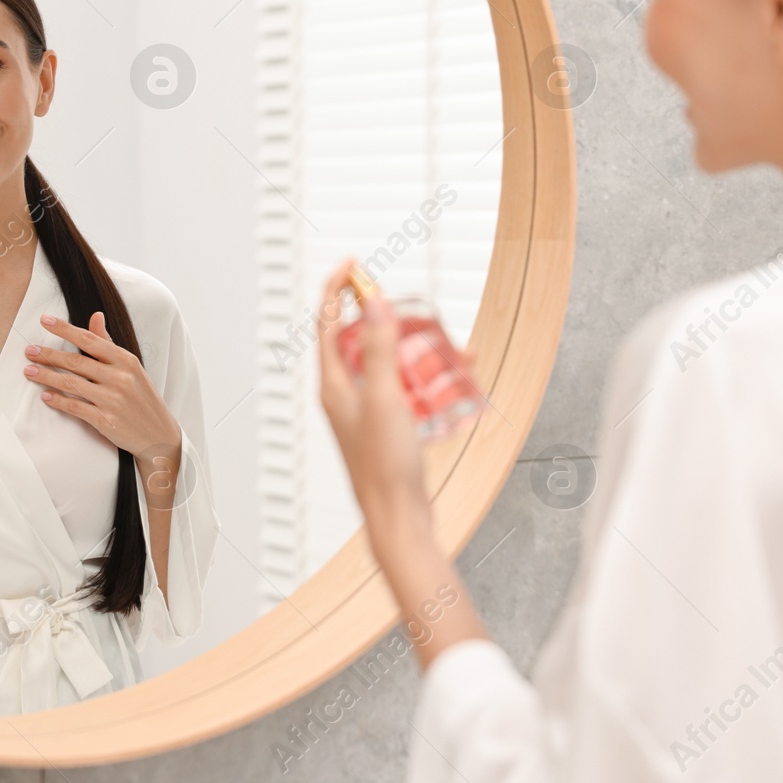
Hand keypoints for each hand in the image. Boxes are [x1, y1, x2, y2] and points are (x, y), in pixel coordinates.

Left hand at [27, 311, 181, 467]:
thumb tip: (95, 316)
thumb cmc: (142, 397)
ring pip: (71, 384)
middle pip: (76, 362)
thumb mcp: (131, 367)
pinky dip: (58, 401)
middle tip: (29, 350)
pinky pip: (75, 407)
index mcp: (126, 360)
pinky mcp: (106, 420)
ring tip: (29, 371)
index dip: (65, 329)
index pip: (90, 340)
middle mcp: (119, 378)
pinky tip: (45, 396)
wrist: (158, 433)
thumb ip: (108, 343)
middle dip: (48, 355)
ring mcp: (112, 400)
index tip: (45, 320)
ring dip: (46, 377)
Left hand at [317, 258, 427, 520]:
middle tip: (412, 307)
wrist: (398, 517)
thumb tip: (372, 299)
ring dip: (416, 348)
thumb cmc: (384, 465)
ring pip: (388, 363)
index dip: (337, 290)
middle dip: (388, 318)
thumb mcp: (385, 397)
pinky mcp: (389, 425)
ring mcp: (367, 410)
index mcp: (333, 384)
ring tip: (452, 348)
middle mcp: (346, 395)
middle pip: (360, 339)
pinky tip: (456, 381)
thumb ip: (378, 347)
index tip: (354, 264)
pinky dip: (427, 376)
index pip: (327, 323)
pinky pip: (406, 387)